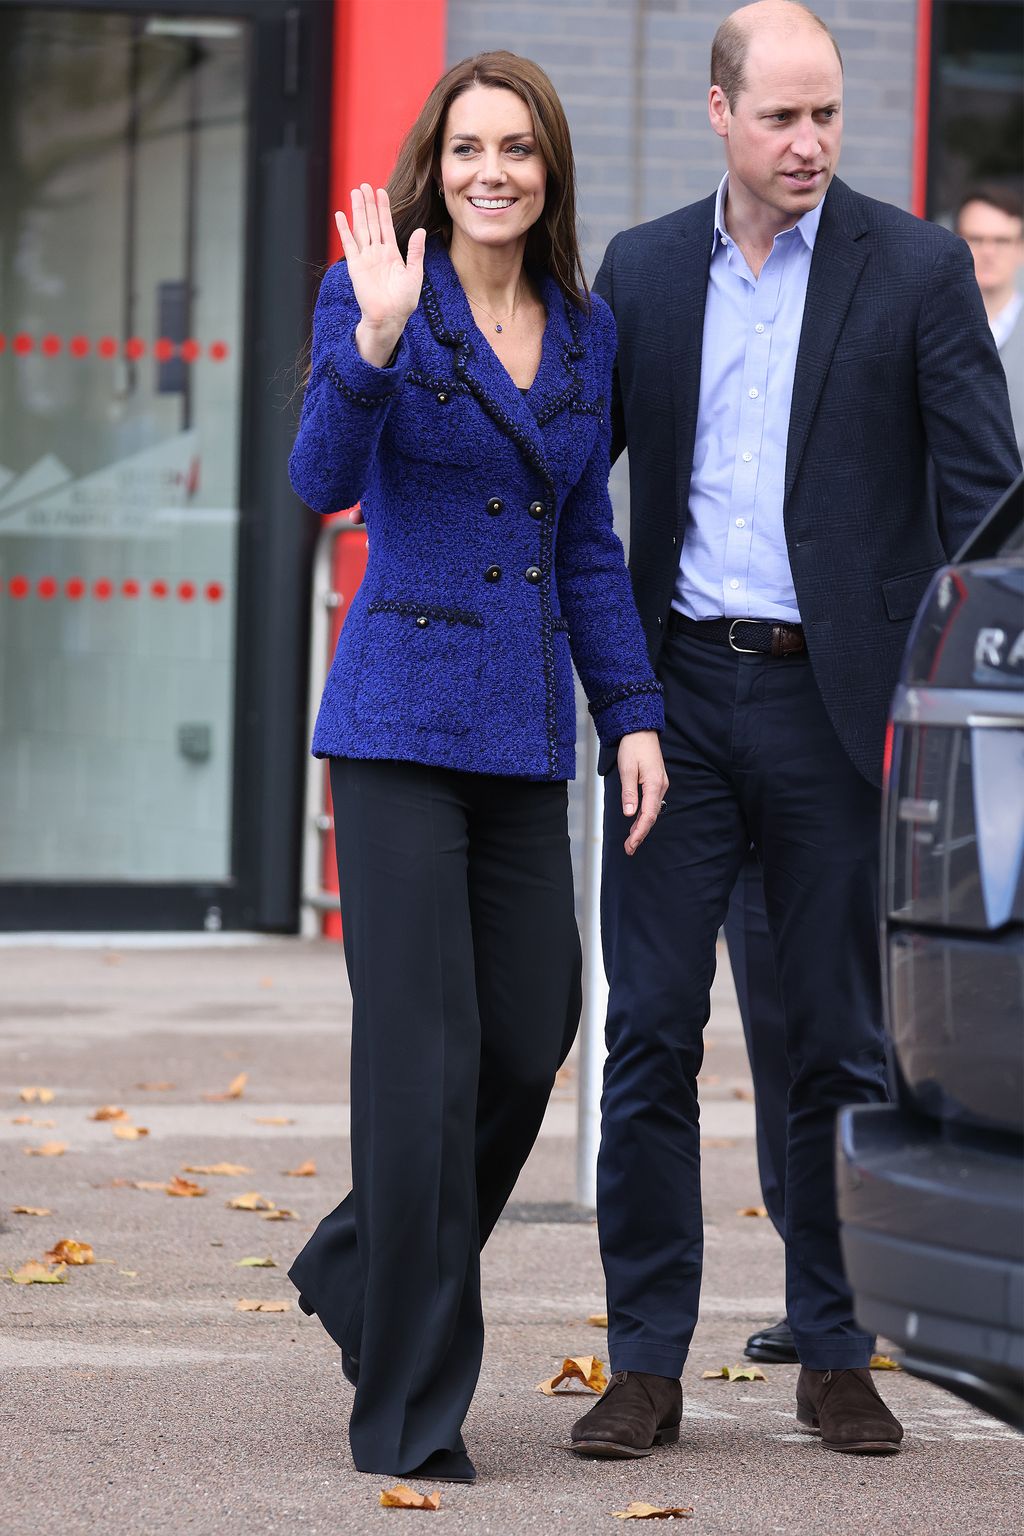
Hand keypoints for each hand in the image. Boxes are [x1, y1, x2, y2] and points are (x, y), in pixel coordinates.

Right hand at [336, 185, 425, 367]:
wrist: (390, 318)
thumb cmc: (404, 301)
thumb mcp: (414, 274)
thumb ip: (415, 252)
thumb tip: (420, 231)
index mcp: (391, 254)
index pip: (386, 226)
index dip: (384, 209)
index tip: (381, 192)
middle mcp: (377, 253)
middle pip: (372, 223)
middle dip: (369, 204)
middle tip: (365, 185)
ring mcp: (365, 258)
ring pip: (361, 229)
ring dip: (358, 211)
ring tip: (355, 193)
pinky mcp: (356, 266)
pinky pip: (349, 245)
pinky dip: (344, 230)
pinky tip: (340, 215)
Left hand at [617, 730, 668, 855]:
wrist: (641, 732)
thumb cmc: (634, 747)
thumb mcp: (627, 769)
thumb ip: (629, 793)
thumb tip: (630, 813)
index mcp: (654, 784)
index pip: (648, 815)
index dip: (639, 832)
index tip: (631, 844)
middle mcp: (660, 786)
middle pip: (651, 816)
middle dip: (640, 834)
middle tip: (629, 849)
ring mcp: (659, 785)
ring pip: (652, 812)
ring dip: (642, 827)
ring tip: (631, 841)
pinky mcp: (656, 783)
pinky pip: (651, 804)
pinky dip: (644, 816)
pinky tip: (637, 823)